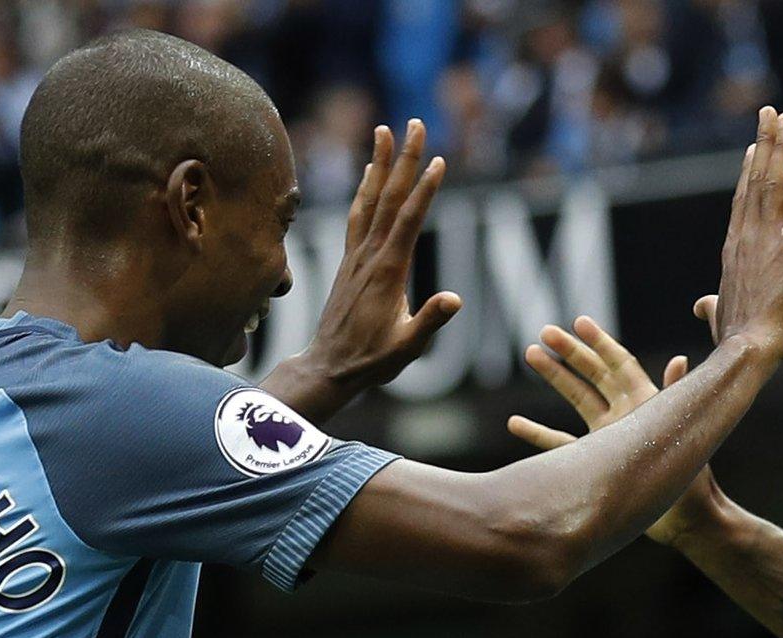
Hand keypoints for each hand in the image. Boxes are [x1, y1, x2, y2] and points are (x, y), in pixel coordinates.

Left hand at [304, 120, 463, 390]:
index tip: (437, 160)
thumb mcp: (406, 348)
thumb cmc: (371, 361)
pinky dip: (364, 190)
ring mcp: (356, 256)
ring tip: (385, 130)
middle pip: (388, 198)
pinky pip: (357, 216)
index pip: (408, 221)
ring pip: (369, 200)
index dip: (424, 190)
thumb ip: (429, 321)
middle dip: (403, 160)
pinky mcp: (349, 261)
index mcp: (387, 272)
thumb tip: (455, 299)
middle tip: (415, 124)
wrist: (328, 367)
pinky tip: (368, 173)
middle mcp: (369, 256)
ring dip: (379, 164)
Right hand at [506, 315, 723, 546]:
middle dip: (570, 352)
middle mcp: (626, 414)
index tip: (579, 322)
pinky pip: (560, 443)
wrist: (687, 522)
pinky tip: (514, 423)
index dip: (601, 342)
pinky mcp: (596, 462)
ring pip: (576, 399)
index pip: (620, 364)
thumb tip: (680, 359)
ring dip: (555, 377)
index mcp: (648, 403)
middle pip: (594, 374)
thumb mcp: (684, 435)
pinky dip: (537, 433)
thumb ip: (676, 396)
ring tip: (531, 354)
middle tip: (544, 332)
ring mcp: (608, 436)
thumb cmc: (695, 482)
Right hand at [714, 107, 782, 359]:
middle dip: (764, 142)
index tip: (755, 148)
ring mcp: (768, 235)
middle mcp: (748, 233)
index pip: (742, 201)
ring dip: (782, 145)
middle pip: (755, 178)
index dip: (749, 171)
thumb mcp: (719, 315)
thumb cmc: (736, 337)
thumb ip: (711, 305)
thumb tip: (702, 306)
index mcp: (734, 248)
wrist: (749, 346)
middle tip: (770, 113)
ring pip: (775, 180)